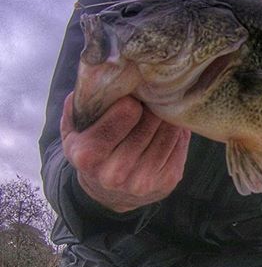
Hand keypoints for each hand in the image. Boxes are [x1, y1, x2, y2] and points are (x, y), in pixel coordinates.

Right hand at [60, 92, 190, 212]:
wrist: (108, 193)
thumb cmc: (92, 149)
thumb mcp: (75, 128)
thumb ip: (81, 102)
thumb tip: (98, 73)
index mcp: (88, 154)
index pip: (127, 113)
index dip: (132, 101)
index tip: (132, 99)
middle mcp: (115, 172)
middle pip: (151, 120)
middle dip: (153, 107)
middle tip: (152, 100)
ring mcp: (143, 181)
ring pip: (169, 131)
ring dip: (167, 118)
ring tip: (160, 112)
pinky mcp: (167, 182)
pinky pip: (181, 143)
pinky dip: (177, 132)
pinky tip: (167, 129)